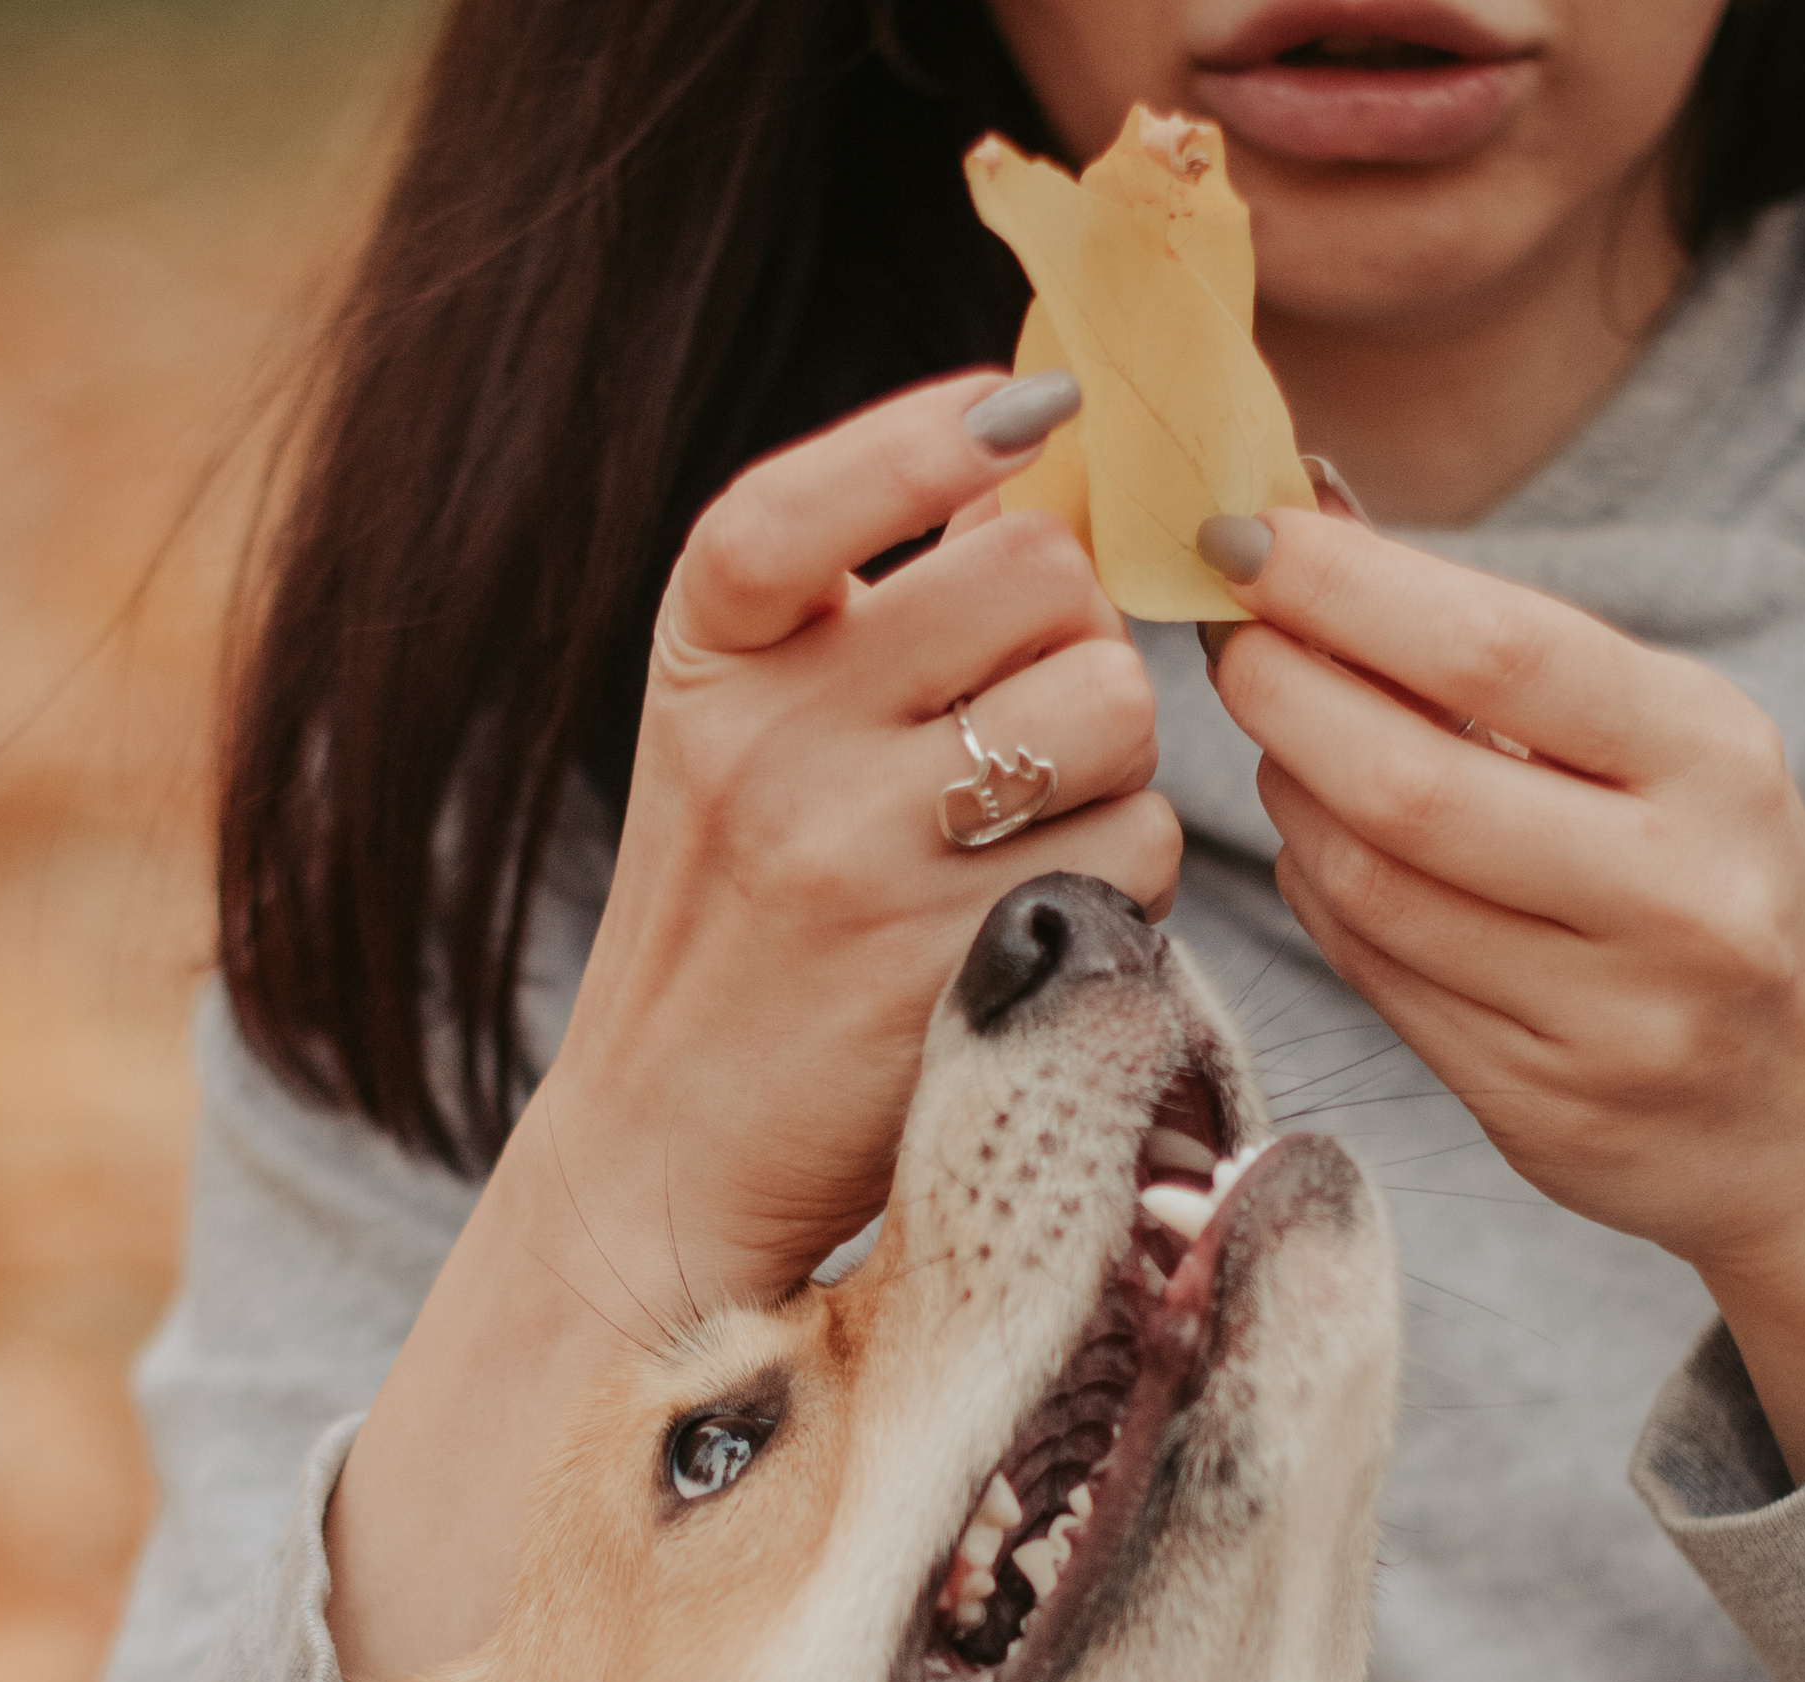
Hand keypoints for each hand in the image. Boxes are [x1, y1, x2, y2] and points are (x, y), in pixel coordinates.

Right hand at [546, 371, 1178, 1318]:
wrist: (667, 1147)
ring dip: (1116, 759)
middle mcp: (771, 743)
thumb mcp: (748, 731)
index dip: (929, 440)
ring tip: (1033, 821)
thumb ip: (872, 601)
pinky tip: (1039, 912)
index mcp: (712, 655)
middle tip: (1033, 710)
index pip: (808, 502)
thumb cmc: (738, 917)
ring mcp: (861, 858)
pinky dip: (1124, 878)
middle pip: (1039, 580)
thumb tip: (1044, 446)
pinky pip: (1136, 852)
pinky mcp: (958, 964)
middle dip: (1077, 634)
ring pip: (1114, 708)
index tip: (1034, 412)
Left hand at [1205, 513, 1804, 1480]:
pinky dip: (1321, 900)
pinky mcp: (1540, 1110)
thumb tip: (1318, 538)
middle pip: (1409, 783)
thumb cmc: (1728, 894)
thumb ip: (1514, 667)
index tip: (1242, 533)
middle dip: (1285, 697)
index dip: (1345, 589)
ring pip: (1373, 891)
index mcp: (1715, 761)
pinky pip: (1380, 982)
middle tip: (1228, 643)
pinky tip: (1318, 852)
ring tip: (1282, 744)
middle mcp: (1674, 892)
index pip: (1499, 652)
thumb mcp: (1680, 756)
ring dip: (1291, 802)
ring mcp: (1606, 1017)